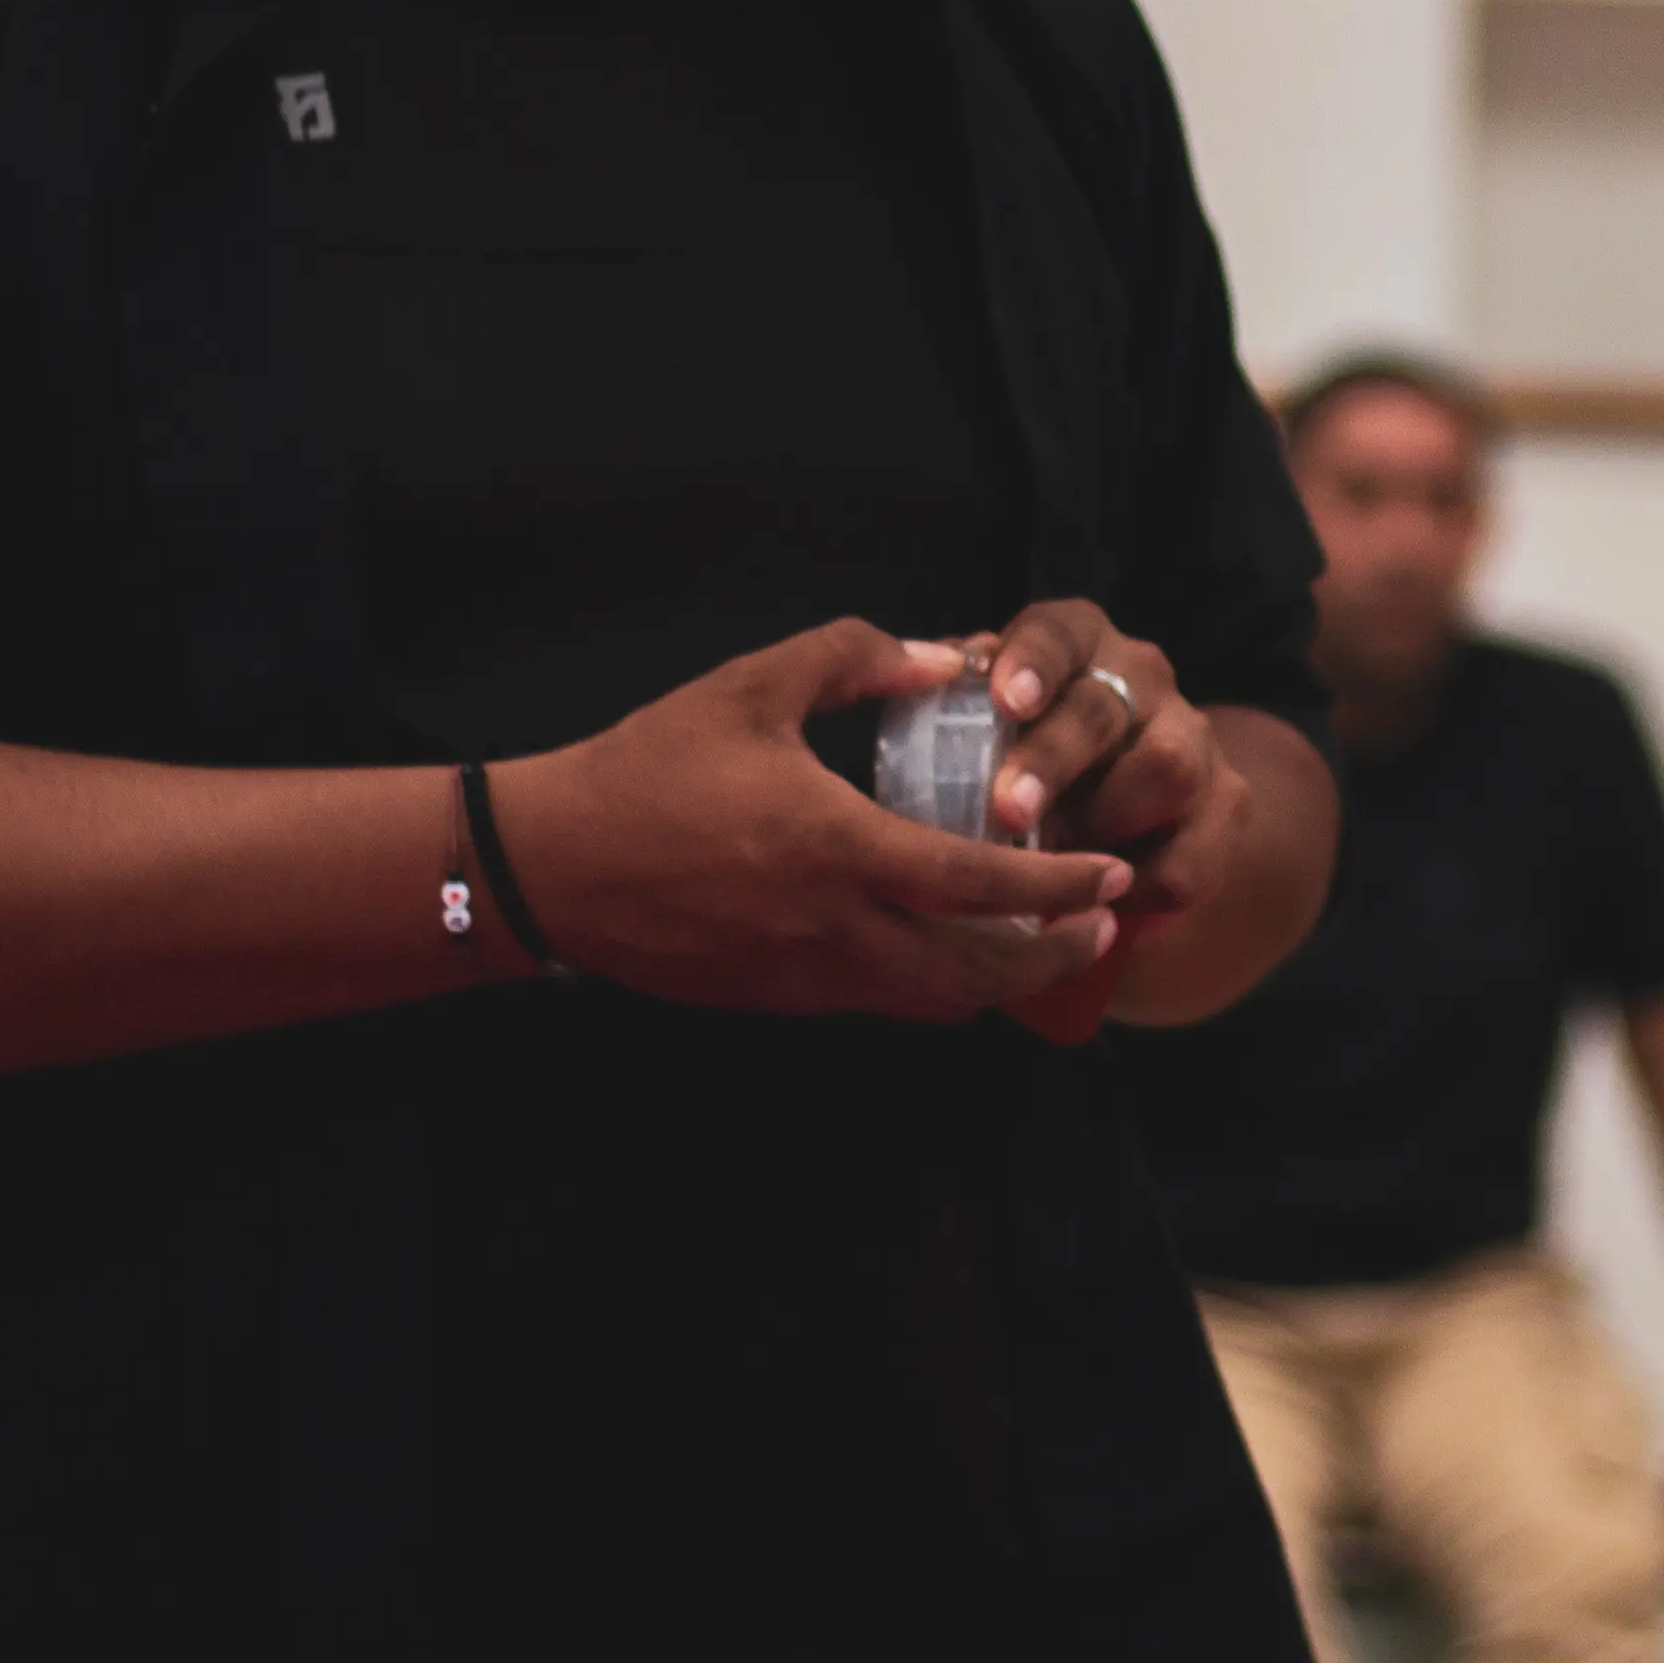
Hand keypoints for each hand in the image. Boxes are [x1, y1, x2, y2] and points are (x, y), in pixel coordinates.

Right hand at [495, 620, 1130, 1017]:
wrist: (548, 867)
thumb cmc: (650, 768)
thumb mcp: (753, 688)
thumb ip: (856, 659)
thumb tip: (946, 658)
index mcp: (837, 850)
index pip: (979, 885)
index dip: (1061, 888)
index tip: (1115, 875)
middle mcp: (832, 931)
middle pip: (977, 973)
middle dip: (1056, 954)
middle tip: (1105, 924)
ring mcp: (804, 978)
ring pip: (933, 1004)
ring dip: (1001, 980)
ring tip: (1044, 942)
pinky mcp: (776, 1001)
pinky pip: (881, 1004)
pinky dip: (937, 988)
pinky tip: (952, 949)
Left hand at [960, 598, 1242, 940]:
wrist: (1126, 808)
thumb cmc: (1021, 758)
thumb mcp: (983, 725)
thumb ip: (955, 709)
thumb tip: (914, 691)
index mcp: (1079, 643)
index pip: (1059, 633)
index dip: (1033, 661)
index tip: (1005, 701)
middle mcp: (1143, 678)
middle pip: (1103, 710)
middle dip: (1052, 761)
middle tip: (1007, 810)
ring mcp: (1194, 739)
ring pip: (1167, 770)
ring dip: (1100, 823)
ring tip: (1048, 866)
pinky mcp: (1227, 806)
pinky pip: (1187, 859)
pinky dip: (1132, 890)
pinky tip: (1091, 903)